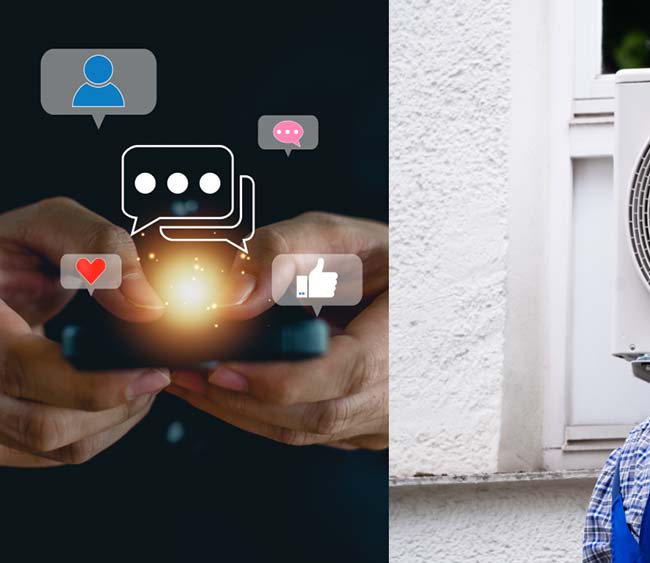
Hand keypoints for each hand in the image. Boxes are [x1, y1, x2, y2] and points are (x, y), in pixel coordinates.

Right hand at [0, 198, 167, 466]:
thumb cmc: (3, 255)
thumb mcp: (42, 226)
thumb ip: (97, 247)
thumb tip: (144, 301)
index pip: (28, 373)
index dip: (101, 382)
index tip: (152, 370)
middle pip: (49, 425)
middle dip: (122, 404)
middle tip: (156, 374)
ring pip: (57, 447)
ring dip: (116, 420)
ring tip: (140, 382)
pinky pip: (53, 455)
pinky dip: (98, 433)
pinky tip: (114, 400)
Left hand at [165, 211, 387, 449]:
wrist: (441, 291)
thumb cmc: (405, 262)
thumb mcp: (351, 237)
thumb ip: (289, 250)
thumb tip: (236, 294)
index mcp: (405, 342)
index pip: (340, 377)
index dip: (276, 379)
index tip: (222, 367)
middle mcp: (402, 392)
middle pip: (311, 415)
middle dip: (238, 398)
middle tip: (186, 371)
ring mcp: (387, 418)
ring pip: (306, 431)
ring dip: (242, 410)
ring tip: (193, 380)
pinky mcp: (369, 426)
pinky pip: (312, 431)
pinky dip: (266, 413)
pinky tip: (232, 391)